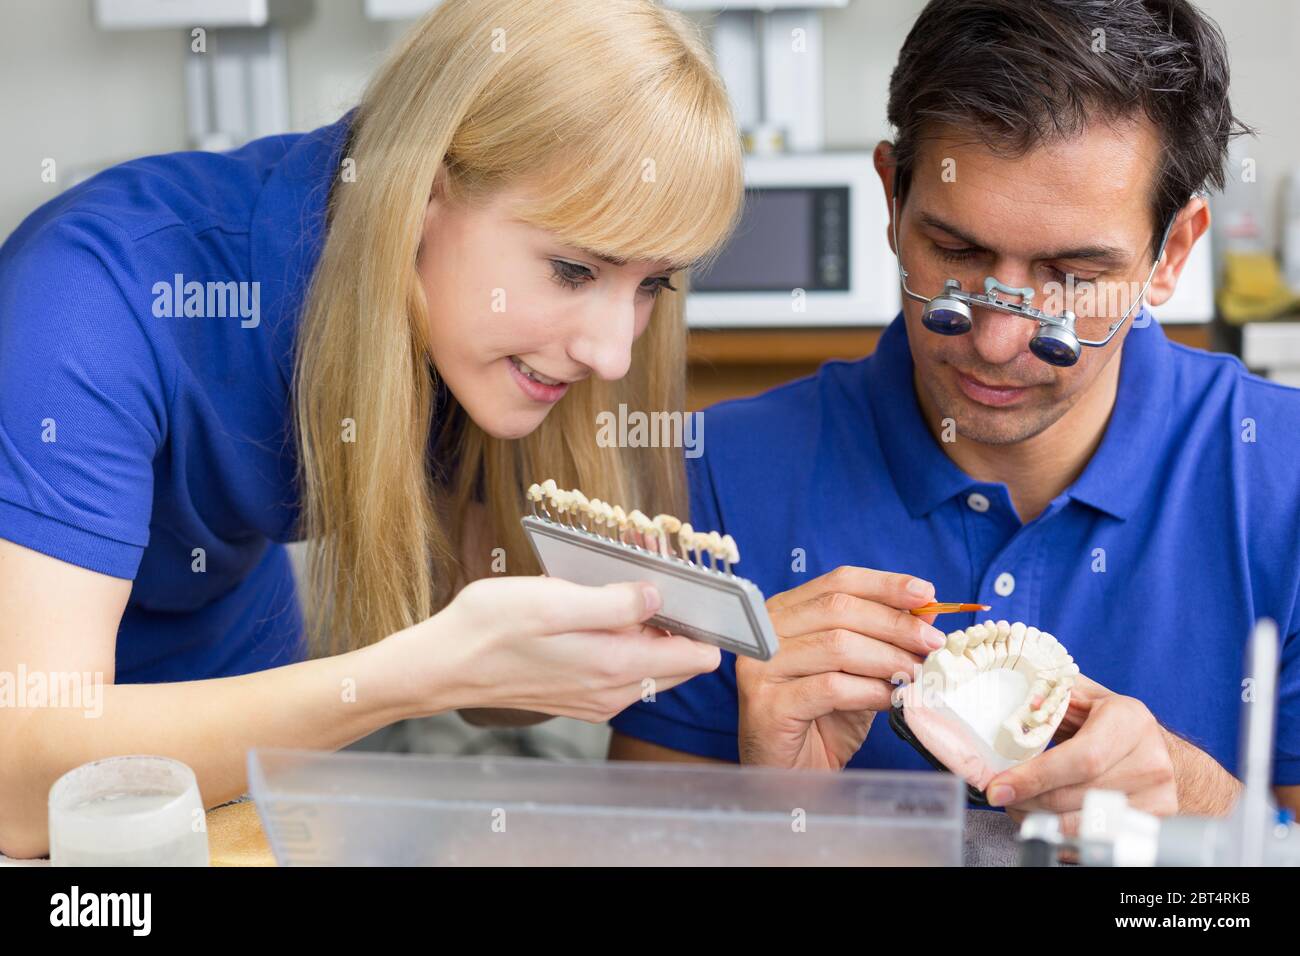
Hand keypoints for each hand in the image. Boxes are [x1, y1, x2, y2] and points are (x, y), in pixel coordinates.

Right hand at [388, 576, 720, 721]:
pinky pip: (620, 666)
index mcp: (616, 668)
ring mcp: (597, 698)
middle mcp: (614, 692)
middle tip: (655, 574)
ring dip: (645, 624)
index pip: (698, 656)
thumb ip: (613, 603)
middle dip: (676, 617)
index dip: (706, 621)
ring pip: (649, 661)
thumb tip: (657, 596)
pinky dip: (619, 637)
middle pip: (679, 659)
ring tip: (621, 583)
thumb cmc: (490, 629)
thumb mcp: (553, 601)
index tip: (701, 589)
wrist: (442, 666)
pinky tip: (594, 607)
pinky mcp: (579, 694)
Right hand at [736, 566, 945, 769]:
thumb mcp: (859, 672)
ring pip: (837, 645)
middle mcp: (766, 633)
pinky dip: (870, 691)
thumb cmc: (823, 722)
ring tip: (917, 674)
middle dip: (895, 624)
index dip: (884, 585)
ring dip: (888, 658)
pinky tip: (892, 699)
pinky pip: (831, 687)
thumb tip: (926, 609)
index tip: (925, 593)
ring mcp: (762, 667)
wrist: (792, 777)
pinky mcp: (768, 704)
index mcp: (784, 613)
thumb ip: (883, 638)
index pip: (837, 582)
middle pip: (839, 609)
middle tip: (933, 642)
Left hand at [988, 673, 1177, 833]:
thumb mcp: (1085, 697)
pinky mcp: (1154, 822)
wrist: (1158, 752)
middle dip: (1030, 800)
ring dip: (1042, 821)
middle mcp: (1150, 760)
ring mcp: (1157, 795)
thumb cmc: (1112, 722)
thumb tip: (1012, 709)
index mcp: (1129, 720)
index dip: (1037, 776)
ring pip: (1086, 822)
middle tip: (1003, 796)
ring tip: (1020, 807)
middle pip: (1079, 794)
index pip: (1081, 758)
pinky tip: (1046, 822)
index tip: (1000, 787)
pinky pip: (1099, 839)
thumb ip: (1051, 698)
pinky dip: (1064, 836)